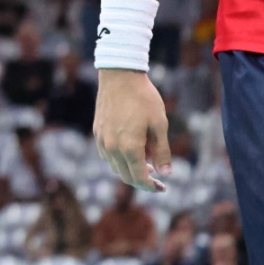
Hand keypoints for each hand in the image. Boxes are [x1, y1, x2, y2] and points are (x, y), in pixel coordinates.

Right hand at [95, 67, 169, 191]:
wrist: (120, 76)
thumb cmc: (143, 99)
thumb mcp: (159, 124)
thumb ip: (162, 151)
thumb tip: (165, 173)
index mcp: (129, 147)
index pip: (139, 178)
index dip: (151, 187)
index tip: (162, 188)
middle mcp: (112, 147)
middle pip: (125, 176)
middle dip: (141, 182)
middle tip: (156, 180)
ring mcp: (102, 139)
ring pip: (114, 166)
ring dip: (129, 170)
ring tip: (146, 164)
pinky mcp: (97, 131)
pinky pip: (107, 154)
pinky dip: (119, 160)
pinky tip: (130, 151)